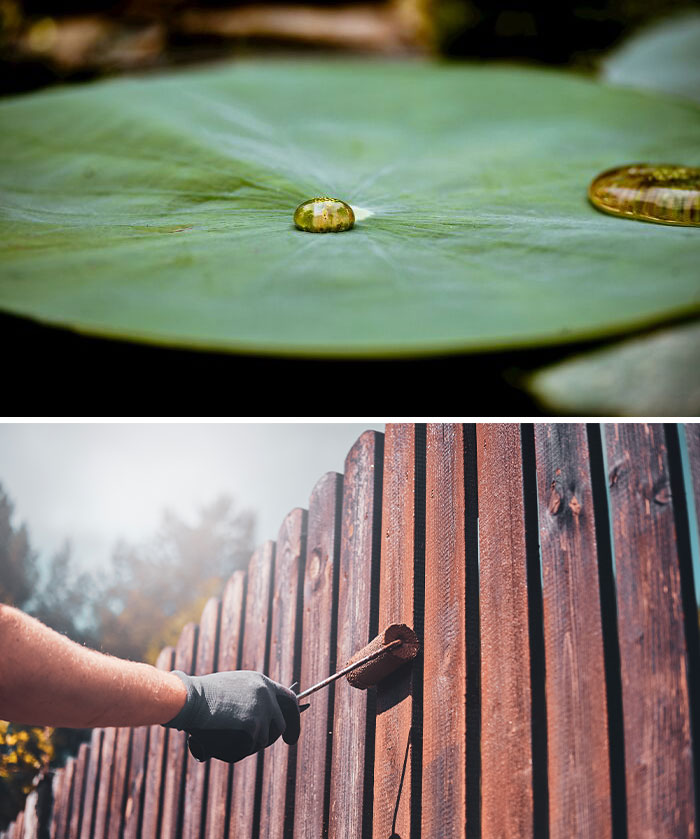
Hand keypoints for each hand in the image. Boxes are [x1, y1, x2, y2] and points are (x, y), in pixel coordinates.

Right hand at [163, 670, 300, 762]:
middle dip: (289, 732)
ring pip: (267, 737)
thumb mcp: (231, 689)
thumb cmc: (201, 696)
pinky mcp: (253, 724)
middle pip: (283, 720)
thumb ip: (247, 700)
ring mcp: (261, 708)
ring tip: (236, 741)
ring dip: (256, 743)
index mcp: (260, 682)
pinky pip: (253, 745)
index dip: (293, 714)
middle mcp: (265, 693)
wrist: (190, 698)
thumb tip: (255, 723)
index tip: (291, 729)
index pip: (287, 698)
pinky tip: (228, 744)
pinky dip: (243, 749)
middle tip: (289, 742)